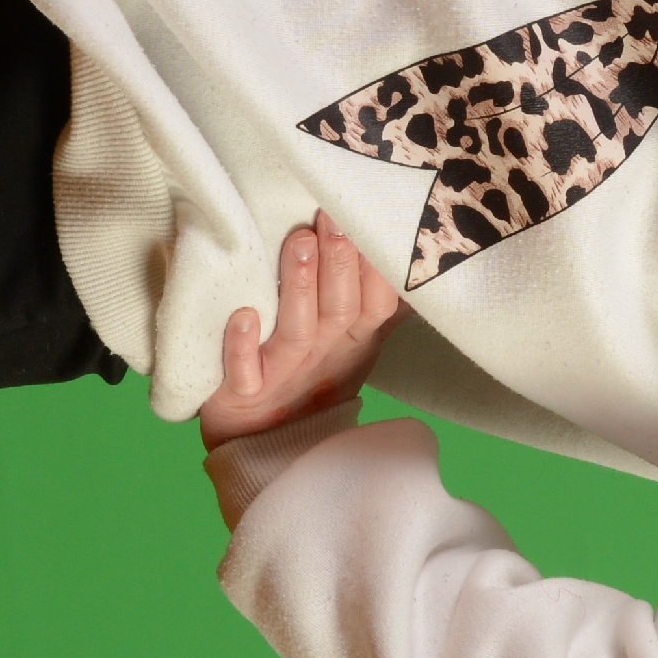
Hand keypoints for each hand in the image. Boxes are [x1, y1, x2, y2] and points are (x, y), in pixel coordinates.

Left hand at [199, 211, 399, 451]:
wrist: (263, 443)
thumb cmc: (310, 378)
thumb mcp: (354, 340)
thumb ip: (380, 299)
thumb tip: (415, 254)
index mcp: (352, 339)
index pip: (379, 302)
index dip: (378, 264)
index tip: (368, 214)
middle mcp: (322, 354)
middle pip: (340, 309)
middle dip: (340, 262)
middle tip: (332, 216)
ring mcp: (283, 375)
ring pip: (297, 331)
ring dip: (299, 286)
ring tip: (299, 241)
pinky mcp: (242, 393)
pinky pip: (244, 373)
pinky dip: (242, 347)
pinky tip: (243, 316)